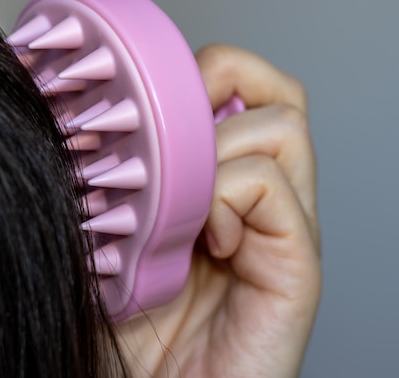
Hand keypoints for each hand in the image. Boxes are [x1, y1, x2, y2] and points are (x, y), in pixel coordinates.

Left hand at [117, 44, 320, 377]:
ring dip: (216, 147)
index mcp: (225, 184)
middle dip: (221, 86)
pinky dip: (226, 195)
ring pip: (282, 128)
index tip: (146, 104)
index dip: (201, 74)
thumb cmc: (126, 324)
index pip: (242, 89)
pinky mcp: (297, 266)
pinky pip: (272, 187)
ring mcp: (283, 229)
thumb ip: (125, 174)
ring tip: (182, 200)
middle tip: (173, 130)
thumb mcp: (111, 230)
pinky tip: (203, 239)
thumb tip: (101, 110)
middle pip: (277, 96)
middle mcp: (263, 199)